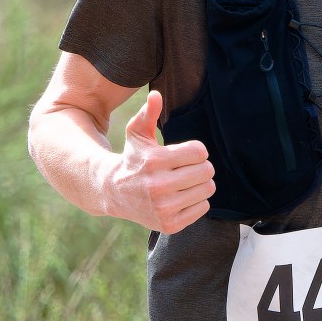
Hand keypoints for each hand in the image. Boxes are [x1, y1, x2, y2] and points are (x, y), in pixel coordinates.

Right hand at [105, 92, 214, 232]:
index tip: (185, 154)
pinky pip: (203, 208)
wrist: (114, 192)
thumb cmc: (132, 158)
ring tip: (184, 182)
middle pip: (207, 171)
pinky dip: (196, 202)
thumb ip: (149, 113)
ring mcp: (164, 208)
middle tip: (186, 168)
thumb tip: (157, 96)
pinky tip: (180, 197)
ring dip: (199, 184)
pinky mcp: (169, 225)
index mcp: (155, 162)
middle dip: (200, 167)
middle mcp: (158, 187)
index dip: (195, 150)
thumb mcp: (137, 133)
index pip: (200, 152)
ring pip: (207, 190)